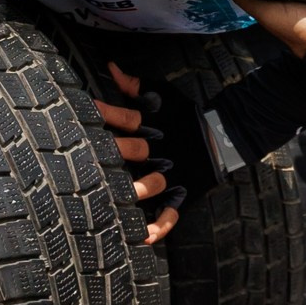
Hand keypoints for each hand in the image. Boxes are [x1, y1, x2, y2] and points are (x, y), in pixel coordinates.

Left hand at [92, 65, 178, 243]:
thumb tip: (110, 66)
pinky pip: (171, 214)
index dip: (104, 114)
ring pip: (149, 184)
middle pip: (132, 151)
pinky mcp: (183, 194)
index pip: (125, 117)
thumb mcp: (162, 94)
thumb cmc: (185, 115)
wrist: (222, 134)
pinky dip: (159, 227)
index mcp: (152, 126)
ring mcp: (171, 174)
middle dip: (111, 154)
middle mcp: (159, 151)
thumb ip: (135, 84)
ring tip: (107, 201)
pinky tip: (142, 237)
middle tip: (83, 161)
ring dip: (131, 191)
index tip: (83, 112)